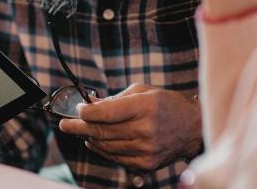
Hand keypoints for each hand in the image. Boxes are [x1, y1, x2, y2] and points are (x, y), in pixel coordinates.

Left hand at [58, 83, 200, 171]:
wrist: (192, 128)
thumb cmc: (165, 104)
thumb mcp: (141, 91)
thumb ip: (115, 99)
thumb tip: (89, 105)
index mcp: (144, 107)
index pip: (106, 113)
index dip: (86, 112)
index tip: (77, 109)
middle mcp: (145, 130)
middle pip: (102, 131)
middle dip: (78, 127)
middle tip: (64, 124)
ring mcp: (146, 149)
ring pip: (106, 146)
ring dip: (89, 138)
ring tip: (80, 131)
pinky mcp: (147, 164)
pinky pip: (116, 158)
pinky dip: (102, 150)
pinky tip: (96, 142)